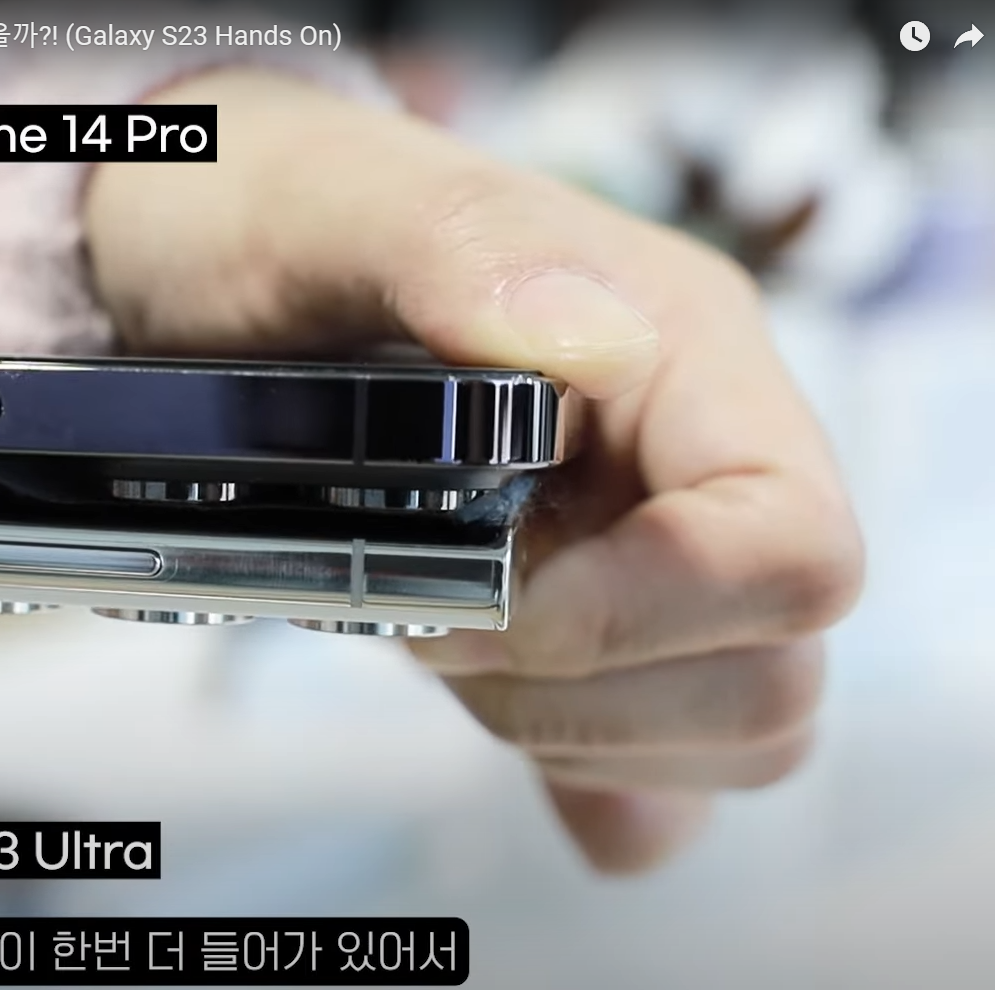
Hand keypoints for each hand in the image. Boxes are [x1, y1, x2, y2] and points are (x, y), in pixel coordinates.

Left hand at [84, 70, 862, 873]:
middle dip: (577, 686)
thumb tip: (581, 335)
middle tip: (428, 609)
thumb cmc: (265, 219)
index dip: (651, 609)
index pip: (793, 544)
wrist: (202, 253)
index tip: (491, 590)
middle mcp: (691, 462)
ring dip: (557, 726)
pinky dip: (572, 772)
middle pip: (769, 676)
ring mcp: (651, 557)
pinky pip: (651, 773)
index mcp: (679, 347)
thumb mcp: (323, 210)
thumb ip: (457, 252)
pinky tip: (483, 697)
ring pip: (728, 736)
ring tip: (433, 628)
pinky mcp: (590, 642)